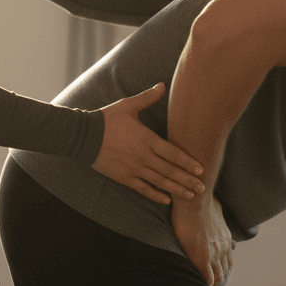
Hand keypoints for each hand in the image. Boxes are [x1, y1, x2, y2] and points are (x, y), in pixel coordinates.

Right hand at [92, 83, 205, 203]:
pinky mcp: (123, 177)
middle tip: (202, 188)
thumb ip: (147, 97)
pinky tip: (166, 201)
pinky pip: (143, 189)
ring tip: (190, 196)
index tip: (201, 170)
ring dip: (176, 190)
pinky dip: (155, 195)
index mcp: (147, 139)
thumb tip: (162, 84)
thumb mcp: (128, 105)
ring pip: (159, 182)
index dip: (187, 162)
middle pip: (170, 171)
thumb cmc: (107, 119)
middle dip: (187, 180)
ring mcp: (133, 169)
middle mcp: (143, 156)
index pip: (173, 153)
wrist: (83, 136)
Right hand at [172, 195, 233, 285]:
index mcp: (225, 238)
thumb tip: (215, 203)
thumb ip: (216, 209)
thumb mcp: (215, 206)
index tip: (219, 276)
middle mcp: (223, 248)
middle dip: (220, 281)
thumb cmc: (200, 201)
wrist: (194, 203)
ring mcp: (214, 254)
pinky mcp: (202, 258)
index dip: (224, 270)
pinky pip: (207, 278)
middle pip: (224, 271)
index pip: (228, 260)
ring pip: (218, 277)